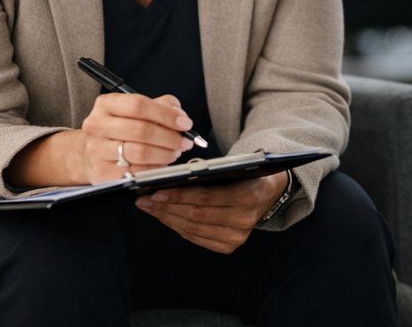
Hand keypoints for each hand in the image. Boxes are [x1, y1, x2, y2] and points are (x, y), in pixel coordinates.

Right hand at [78, 93, 193, 182]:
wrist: (92, 152)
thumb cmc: (120, 128)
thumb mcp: (136, 110)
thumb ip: (161, 105)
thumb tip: (180, 115)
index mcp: (106, 104)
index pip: (138, 105)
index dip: (166, 115)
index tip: (185, 123)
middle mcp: (97, 125)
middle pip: (141, 130)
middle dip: (170, 137)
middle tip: (185, 142)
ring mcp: (96, 150)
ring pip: (140, 152)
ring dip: (165, 154)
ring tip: (174, 152)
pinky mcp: (101, 172)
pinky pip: (135, 172)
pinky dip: (154, 169)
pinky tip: (161, 164)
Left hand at [135, 171, 288, 252]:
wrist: (268, 192)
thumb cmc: (245, 173)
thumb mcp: (233, 165)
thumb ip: (208, 170)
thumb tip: (171, 176)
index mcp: (248, 196)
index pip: (206, 197)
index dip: (178, 196)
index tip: (154, 192)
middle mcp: (244, 220)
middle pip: (196, 215)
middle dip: (166, 207)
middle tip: (143, 200)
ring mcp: (237, 237)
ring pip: (193, 228)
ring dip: (166, 218)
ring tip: (148, 207)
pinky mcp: (229, 247)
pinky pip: (196, 238)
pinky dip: (177, 227)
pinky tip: (164, 217)